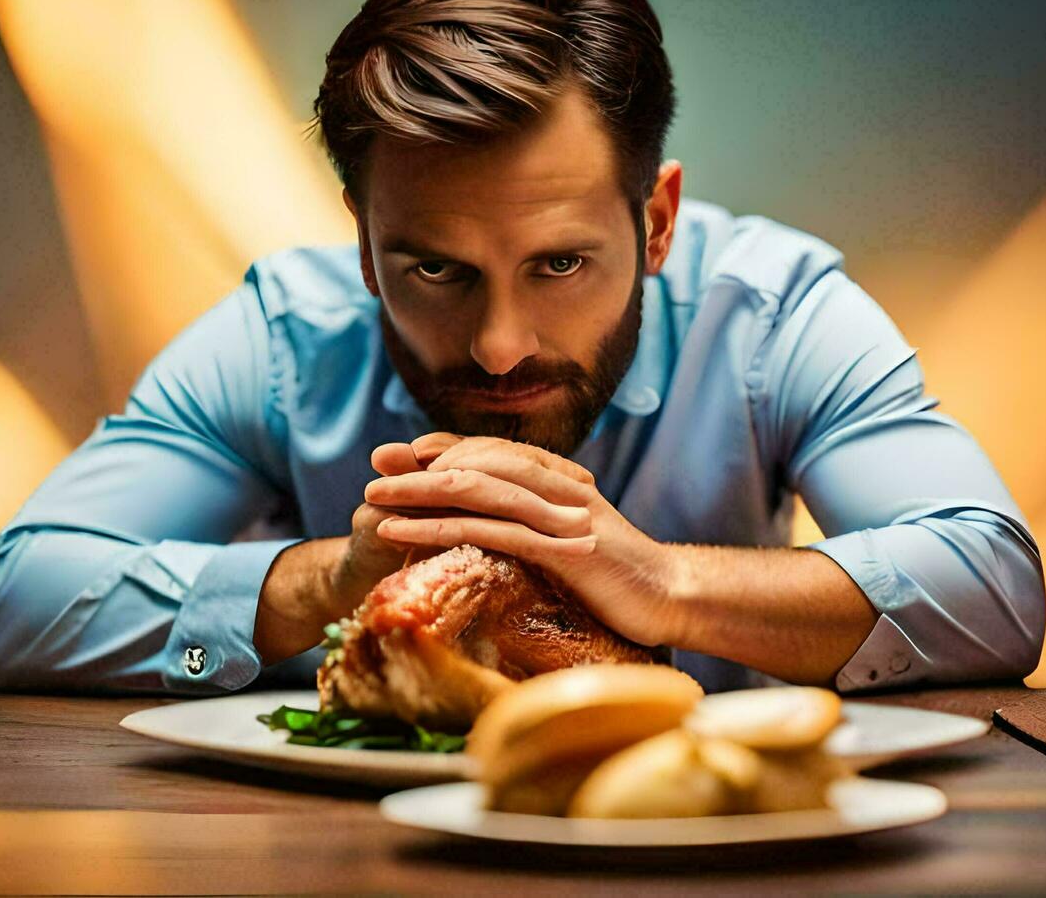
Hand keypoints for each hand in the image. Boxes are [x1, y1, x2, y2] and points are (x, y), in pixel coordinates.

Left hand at [363, 433, 682, 646]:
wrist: (671, 597)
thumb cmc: (616, 575)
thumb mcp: (568, 539)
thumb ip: (531, 520)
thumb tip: (485, 519)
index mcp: (557, 478)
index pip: (490, 450)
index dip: (443, 448)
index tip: (400, 453)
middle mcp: (554, 485)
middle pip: (475, 461)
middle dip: (418, 464)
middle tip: (374, 467)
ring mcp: (556, 513)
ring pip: (475, 488)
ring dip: (418, 491)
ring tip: (374, 498)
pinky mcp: (557, 548)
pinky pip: (487, 530)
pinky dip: (437, 527)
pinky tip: (401, 531)